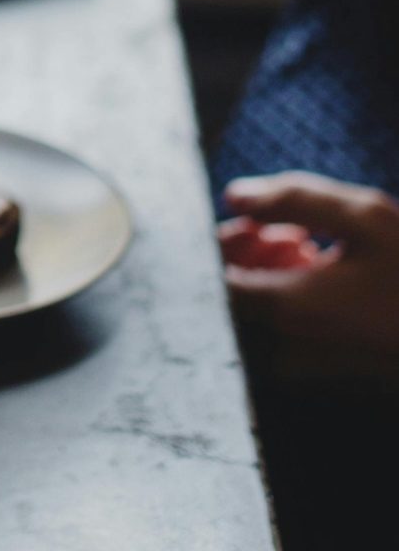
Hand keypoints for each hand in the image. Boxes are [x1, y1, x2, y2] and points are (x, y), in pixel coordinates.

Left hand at [220, 173, 398, 392]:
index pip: (208, 280)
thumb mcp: (365, 219)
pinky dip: (289, 298)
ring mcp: (301, 371)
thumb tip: (234, 197)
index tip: (249, 223)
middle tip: (285, 232)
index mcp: (284, 312)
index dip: (218, 244)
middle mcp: (283, 351)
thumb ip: (291, 198)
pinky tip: (324, 273)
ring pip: (255, 316)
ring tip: (310, 247)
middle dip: (247, 256)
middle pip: (228, 299)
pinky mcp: (320, 375)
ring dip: (270, 274)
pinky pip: (280, 333)